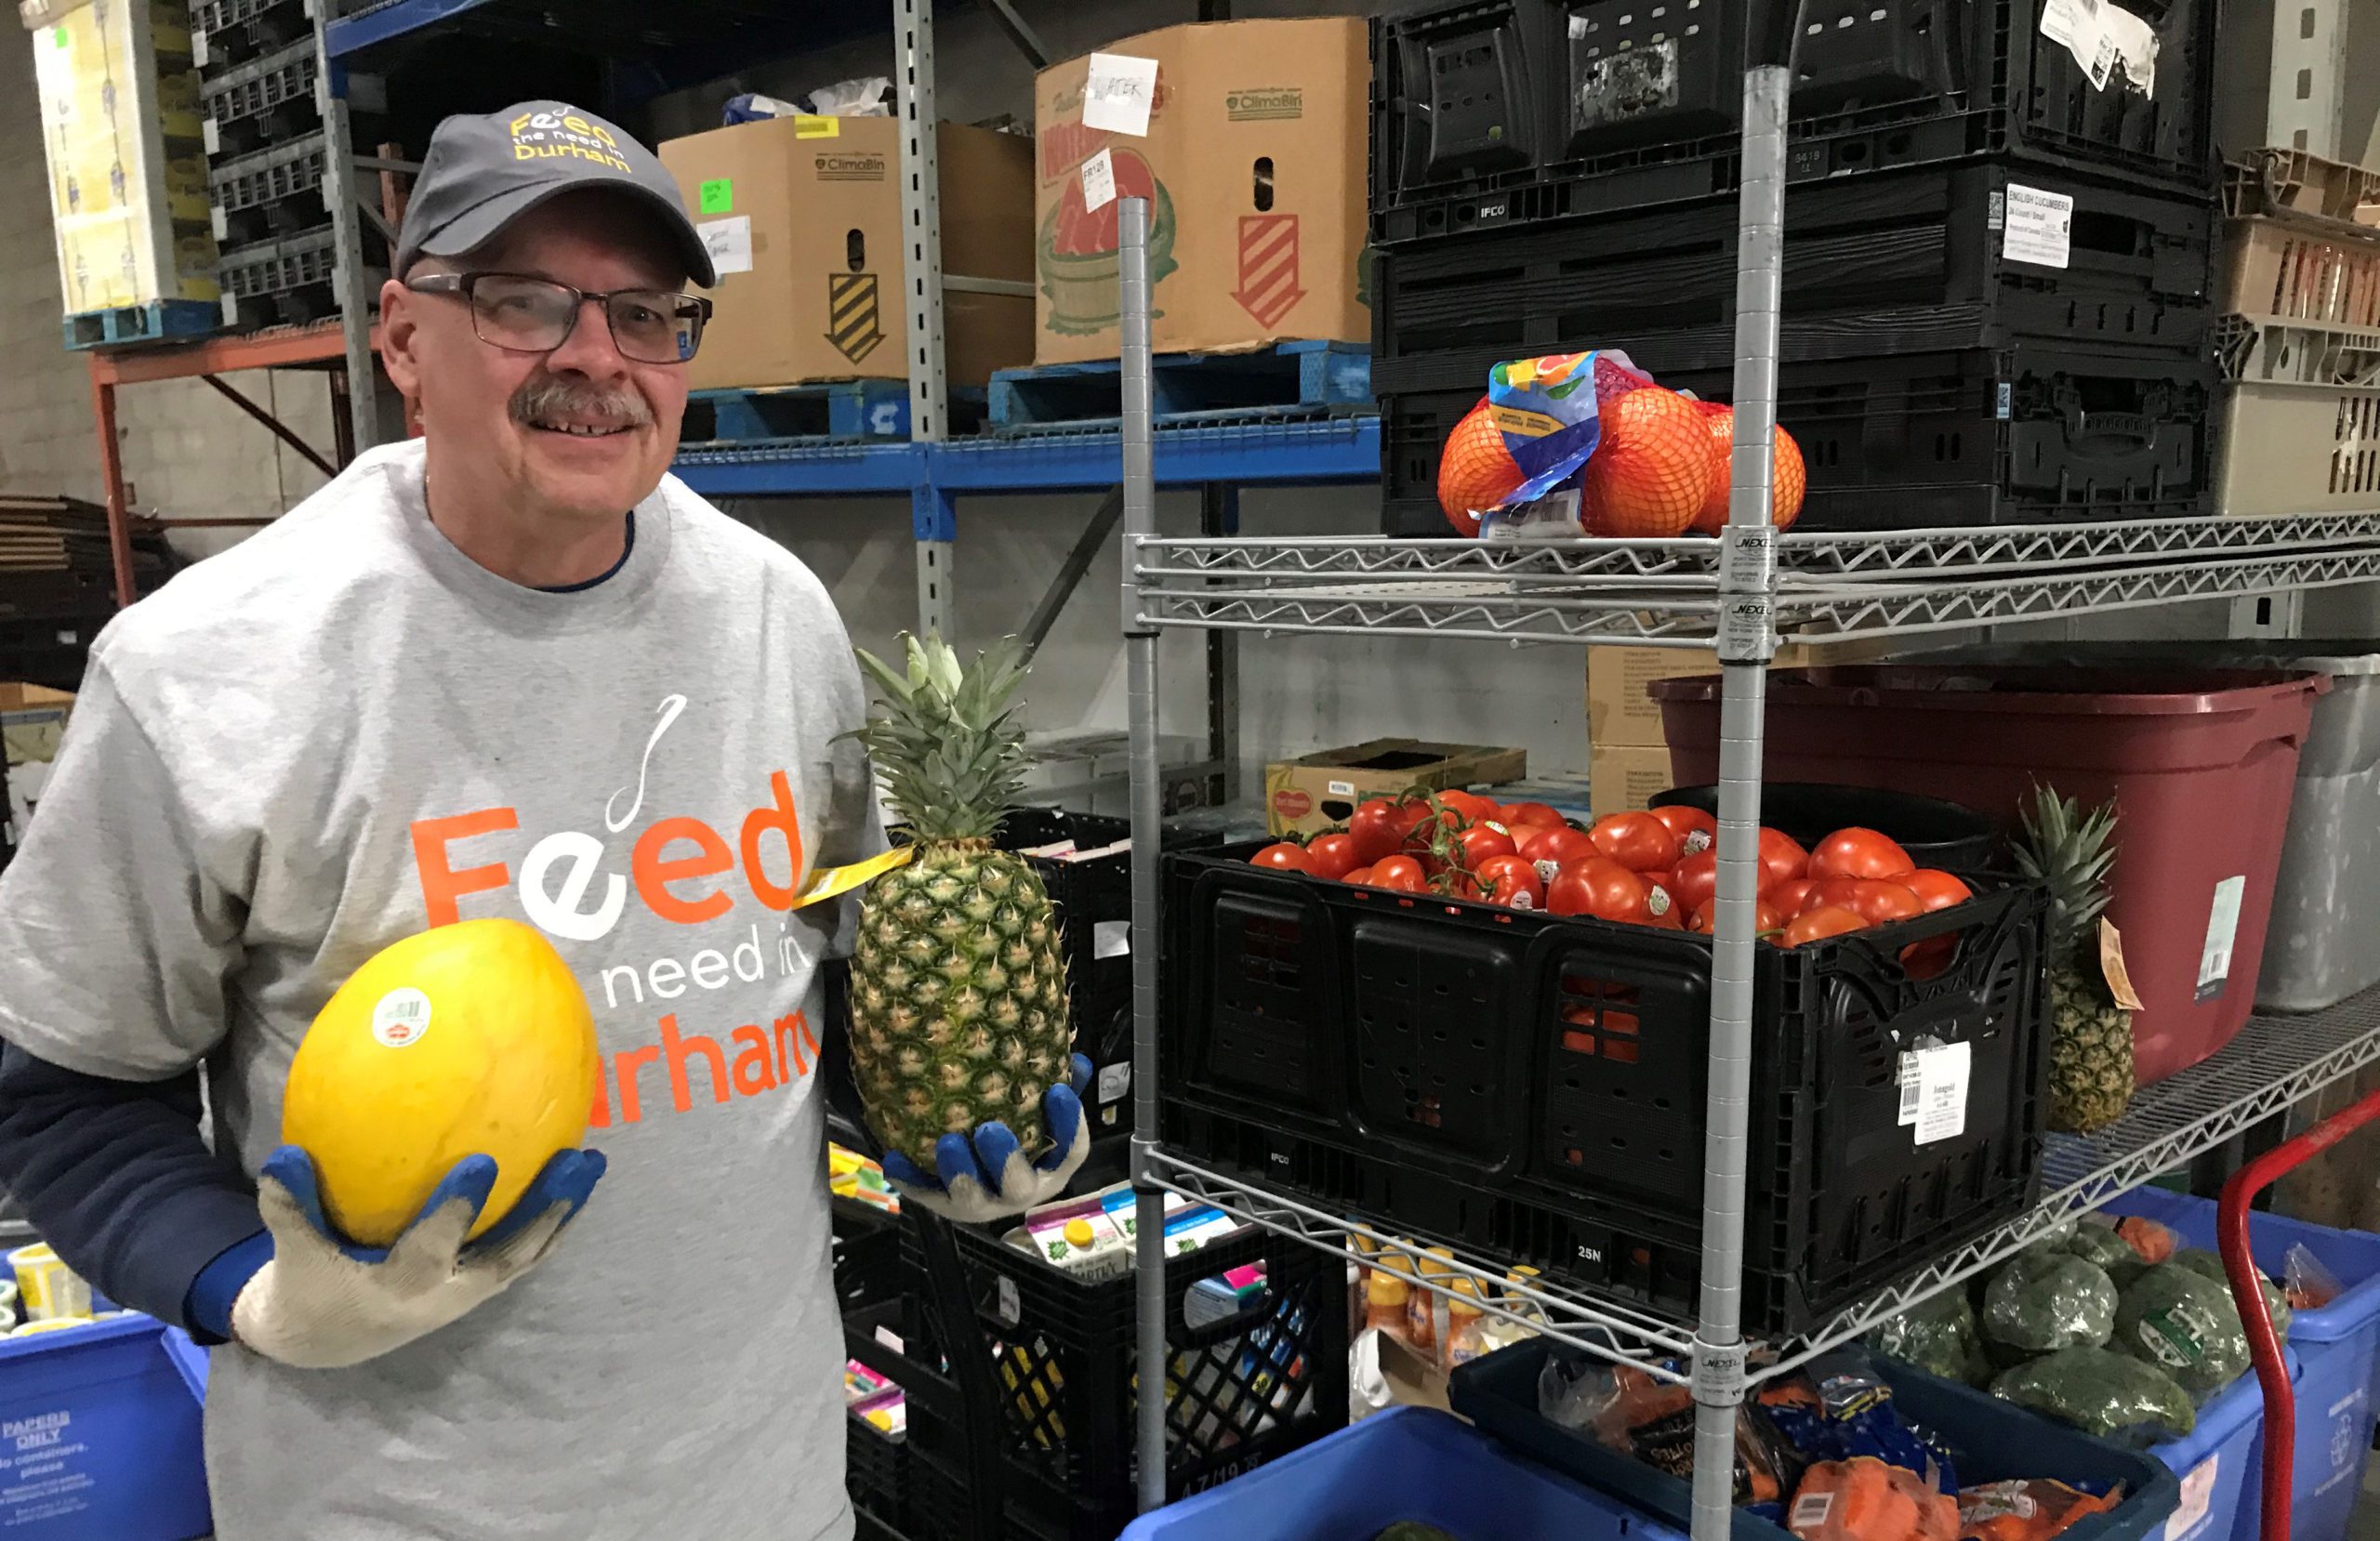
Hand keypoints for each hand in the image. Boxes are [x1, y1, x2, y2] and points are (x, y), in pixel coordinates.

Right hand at [230, 1144, 603, 1368]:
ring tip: (591, 1165)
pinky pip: (523, 1253)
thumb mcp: (292, 1254)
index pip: (432, 1249)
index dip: (456, 1209)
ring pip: (526, 1255)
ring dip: (562, 1213)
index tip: (483, 1161)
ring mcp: (467, 1294)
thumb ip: (289, 1206)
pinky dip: (549, 1221)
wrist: (324, 1340)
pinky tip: (571, 1180)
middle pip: (507, 1255)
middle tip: (573, 1163)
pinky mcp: (478, 1287)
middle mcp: (444, 1296)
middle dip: (542, 1212)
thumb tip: (285, 1153)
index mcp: (397, 1291)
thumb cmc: (308, 1287)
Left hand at [880, 1055, 1092, 1223]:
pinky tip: (895, 1156)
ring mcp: (980, 1204)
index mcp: (1049, 1168)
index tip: (1057, 1090)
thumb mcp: (1041, 1113)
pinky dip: (910, 1177)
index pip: (1070, 1152)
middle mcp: (1018, 1193)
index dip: (1068, 1124)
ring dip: (959, 1172)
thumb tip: (1076, 1059)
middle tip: (989, 1129)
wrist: (975, 1177)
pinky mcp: (943, 1206)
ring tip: (946, 1141)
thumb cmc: (1017, 1134)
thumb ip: (1060, 1087)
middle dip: (1004, 1159)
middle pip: (1017, 1185)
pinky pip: (925, 1195)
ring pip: (971, 1199)